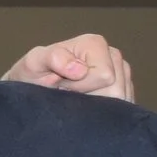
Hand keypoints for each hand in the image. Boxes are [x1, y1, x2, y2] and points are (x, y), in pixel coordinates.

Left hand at [1, 33, 133, 102]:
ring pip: (121, 102)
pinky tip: (87, 105)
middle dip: (90, 97)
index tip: (63, 85)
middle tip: (69, 92)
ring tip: (76, 97)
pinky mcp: (125, 92)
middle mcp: (113, 56)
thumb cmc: (33, 73)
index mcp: (95, 44)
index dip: (82, 87)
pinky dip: (102, 112)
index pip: (105, 76)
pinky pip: (122, 110)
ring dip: (95, 106)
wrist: (32, 88)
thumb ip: (53, 58)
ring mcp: (122, 75)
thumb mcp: (34, 63)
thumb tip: (79, 69)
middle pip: (116, 90)